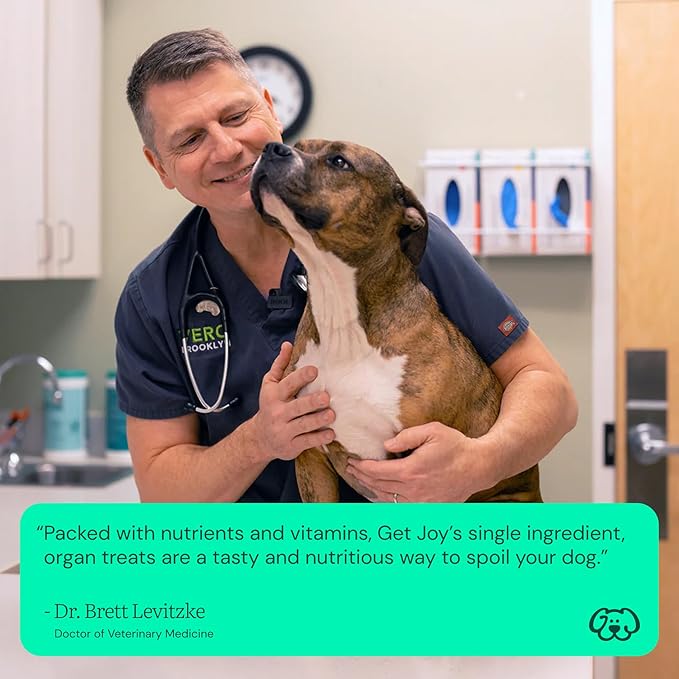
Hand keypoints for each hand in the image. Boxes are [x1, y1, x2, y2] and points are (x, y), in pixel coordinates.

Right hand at [252, 342, 334, 460]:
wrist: (259, 439)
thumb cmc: (269, 406)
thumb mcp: (270, 385)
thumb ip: (280, 365)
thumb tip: (288, 344)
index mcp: (274, 395)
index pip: (287, 384)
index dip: (301, 377)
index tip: (315, 370)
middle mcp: (278, 413)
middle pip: (297, 407)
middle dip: (311, 402)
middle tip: (326, 397)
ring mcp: (284, 431)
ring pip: (303, 425)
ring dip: (318, 420)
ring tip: (331, 415)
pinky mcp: (291, 446)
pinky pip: (307, 442)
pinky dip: (319, 438)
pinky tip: (330, 433)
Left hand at [345, 422, 491, 502]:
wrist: (480, 466)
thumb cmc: (456, 446)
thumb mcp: (432, 431)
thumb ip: (407, 437)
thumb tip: (387, 444)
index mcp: (411, 470)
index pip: (377, 471)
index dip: (362, 467)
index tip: (353, 461)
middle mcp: (413, 489)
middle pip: (379, 485)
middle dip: (362, 477)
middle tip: (351, 469)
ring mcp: (421, 501)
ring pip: (388, 498)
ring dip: (371, 489)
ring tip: (361, 480)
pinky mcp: (428, 507)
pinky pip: (401, 506)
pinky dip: (387, 500)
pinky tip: (380, 493)